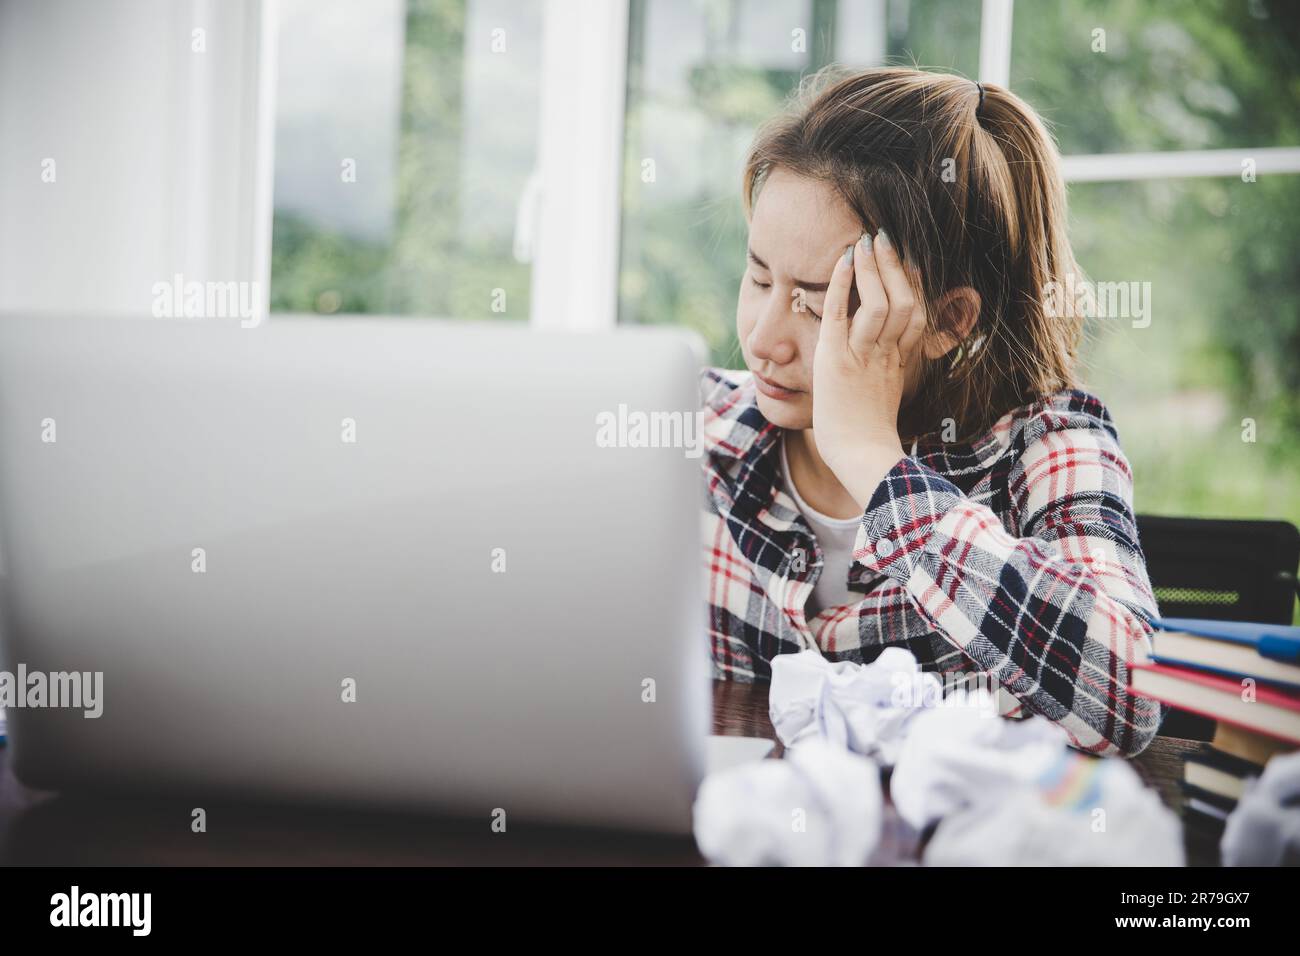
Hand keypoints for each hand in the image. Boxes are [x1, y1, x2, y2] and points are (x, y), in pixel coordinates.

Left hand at [812, 230, 925, 508]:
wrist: (860, 458)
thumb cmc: (867, 437)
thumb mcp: (886, 398)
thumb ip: (891, 374)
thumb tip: (893, 361)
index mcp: (901, 362)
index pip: (916, 313)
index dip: (915, 285)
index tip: (910, 263)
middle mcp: (887, 354)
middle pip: (904, 302)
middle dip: (895, 267)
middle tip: (885, 238)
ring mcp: (863, 357)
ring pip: (880, 304)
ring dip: (872, 269)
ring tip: (865, 241)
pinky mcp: (837, 361)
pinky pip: (841, 316)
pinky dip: (843, 286)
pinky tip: (842, 261)